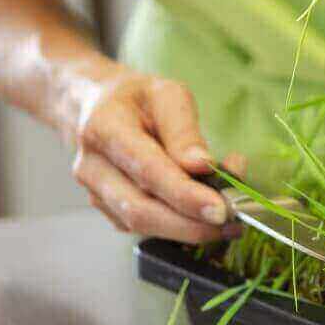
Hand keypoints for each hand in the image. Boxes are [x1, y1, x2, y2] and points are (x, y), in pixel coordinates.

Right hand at [69, 66, 246, 243]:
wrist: (95, 107)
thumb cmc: (137, 98)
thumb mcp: (166, 95)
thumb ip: (184, 130)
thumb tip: (203, 166)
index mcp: (104, 127)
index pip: (147, 169)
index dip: (184, 194)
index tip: (220, 208)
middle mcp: (93, 166)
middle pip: (140, 209)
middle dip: (189, 224)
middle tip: (231, 222)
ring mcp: (95, 192)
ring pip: (141, 225)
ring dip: (188, 230)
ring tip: (228, 222)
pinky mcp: (107, 209)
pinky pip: (143, 227)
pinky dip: (177, 226)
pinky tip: (205, 215)